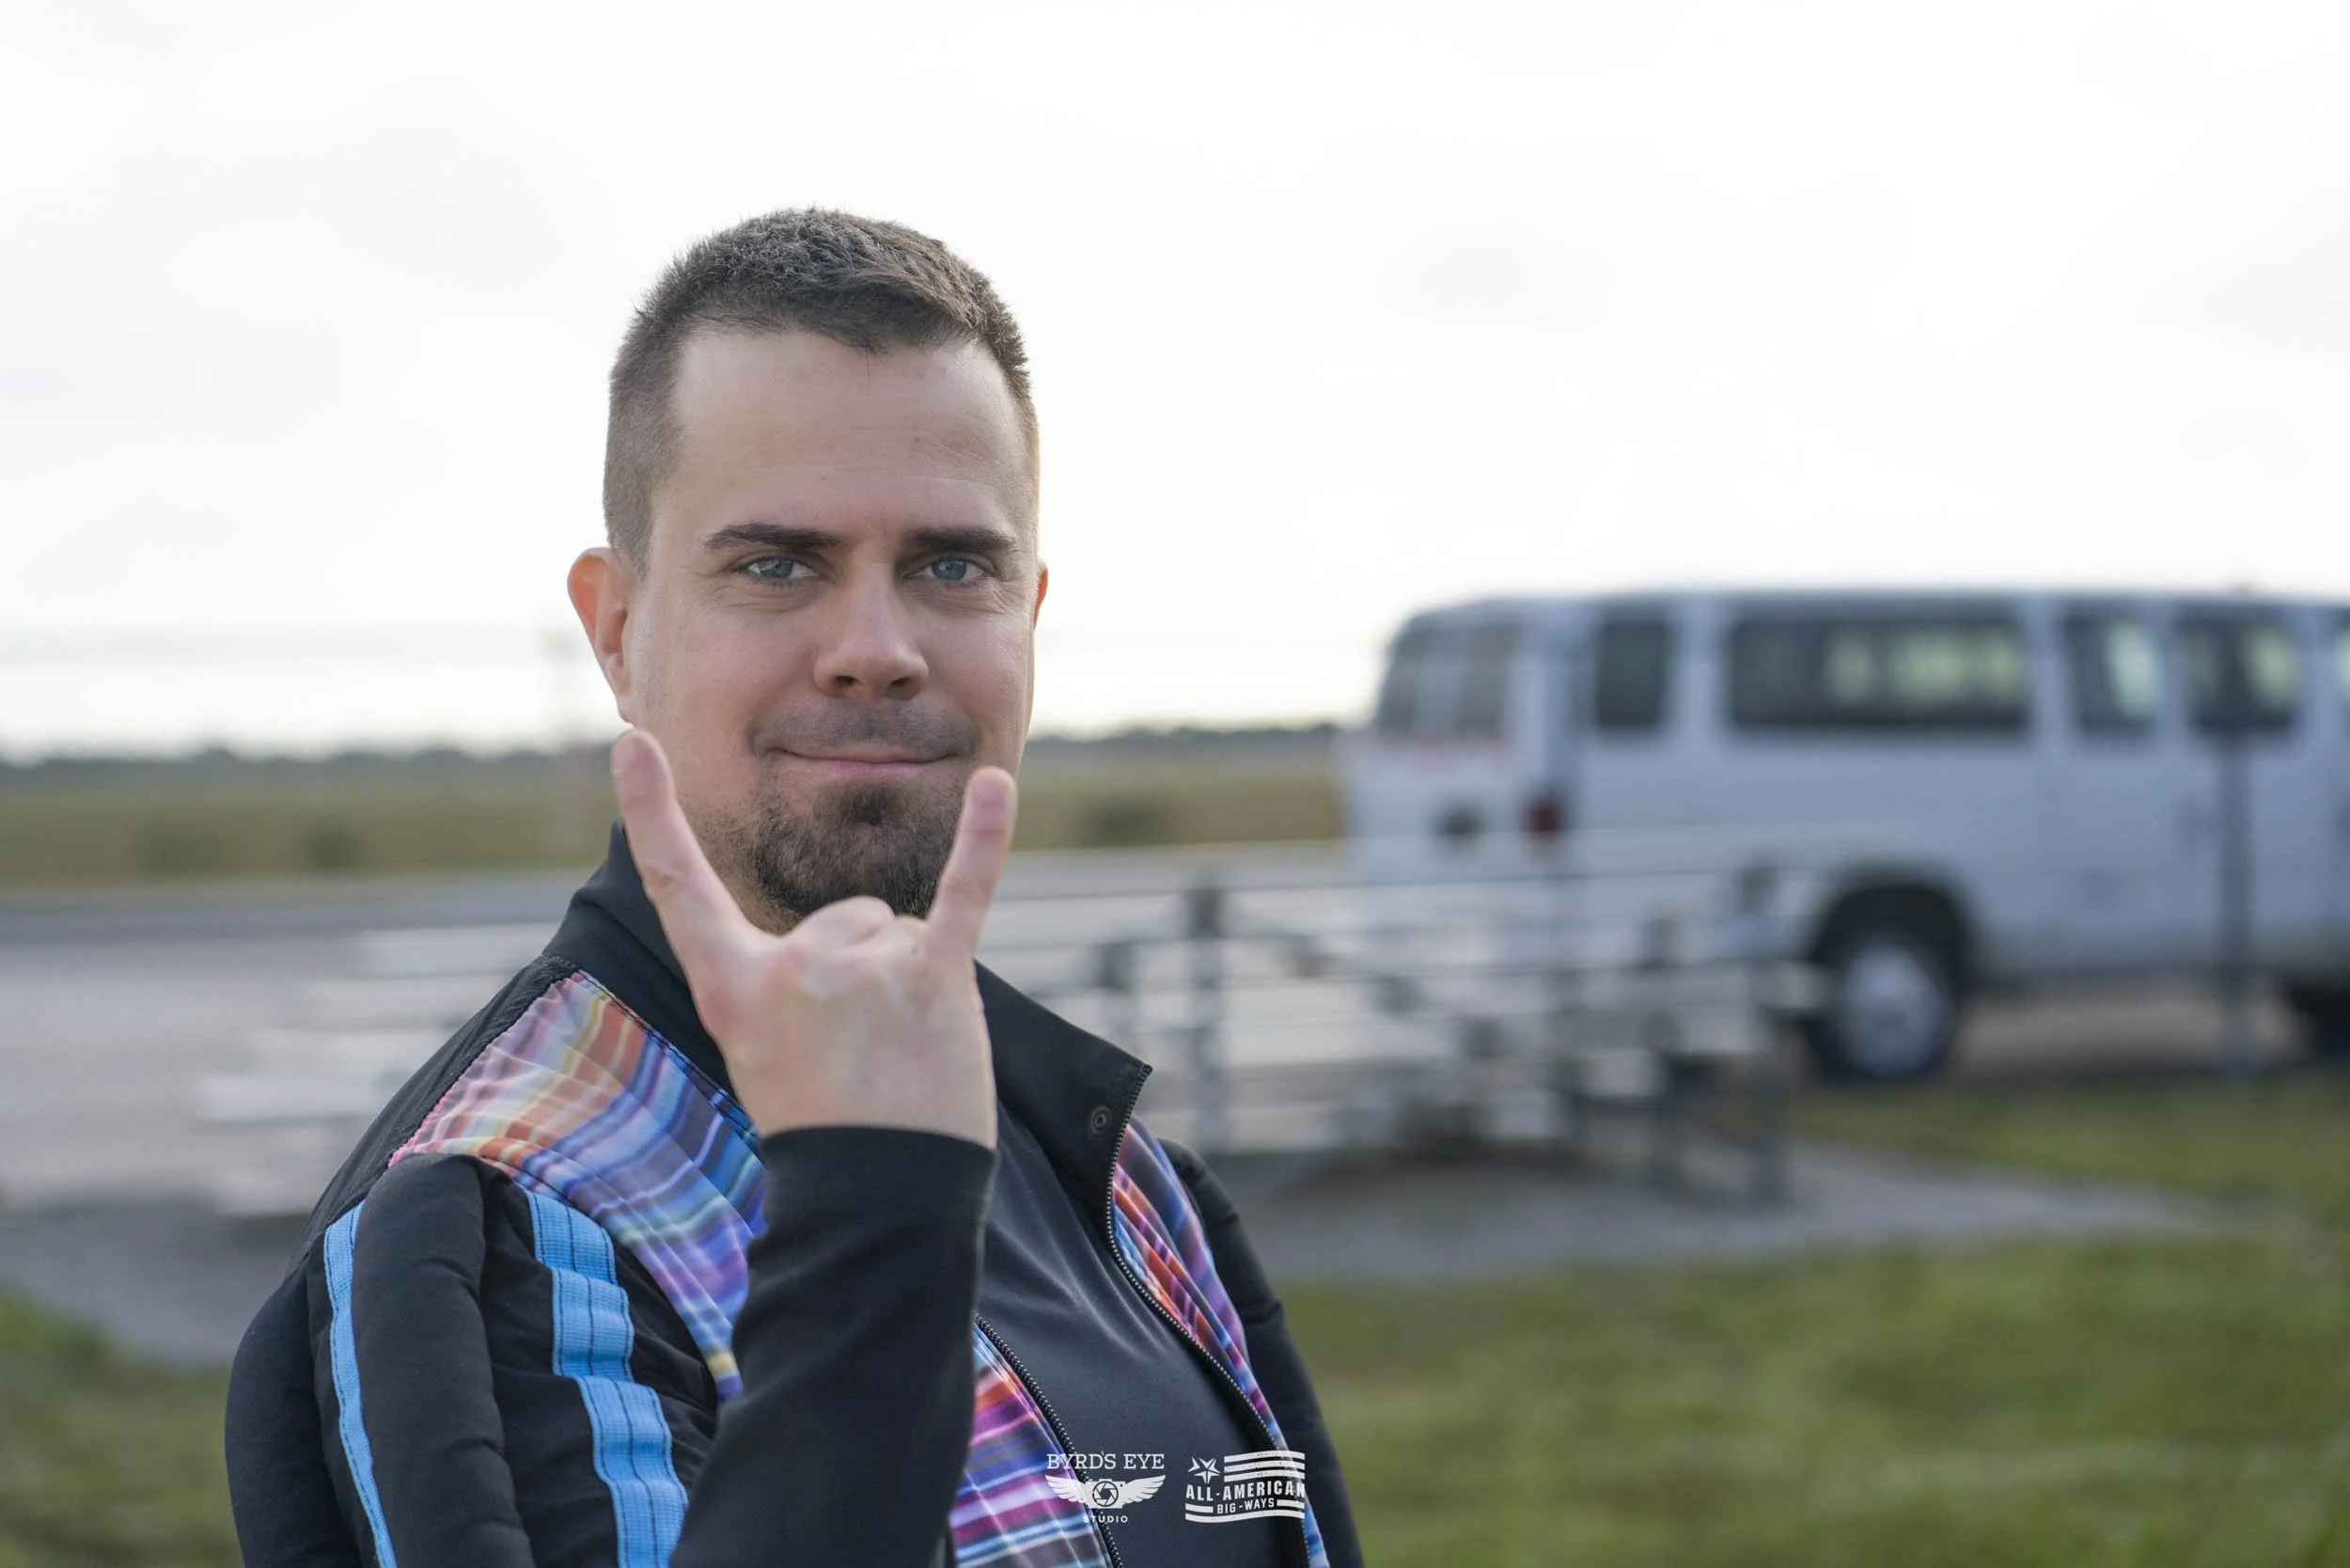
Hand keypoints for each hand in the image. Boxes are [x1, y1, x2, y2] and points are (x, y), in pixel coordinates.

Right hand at [610, 730, 1012, 1148]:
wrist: (882, 1205)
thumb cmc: (830, 1128)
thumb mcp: (771, 1049)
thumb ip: (798, 977)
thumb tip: (870, 921)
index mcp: (733, 987)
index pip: (679, 885)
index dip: (651, 812)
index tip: (631, 741)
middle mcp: (790, 968)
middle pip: (846, 918)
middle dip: (867, 975)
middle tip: (866, 1058)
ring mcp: (861, 968)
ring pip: (898, 931)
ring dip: (912, 983)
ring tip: (903, 1057)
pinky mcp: (933, 974)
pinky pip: (966, 889)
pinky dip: (984, 836)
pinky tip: (996, 784)